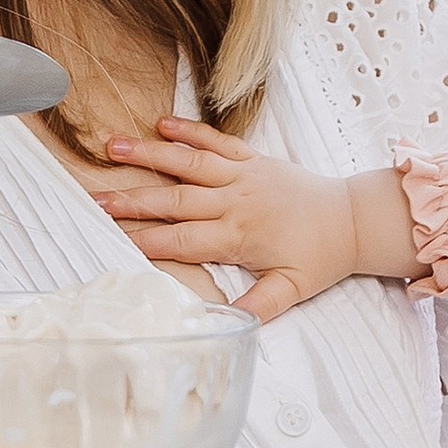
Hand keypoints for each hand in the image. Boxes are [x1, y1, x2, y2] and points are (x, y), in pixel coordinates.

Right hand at [86, 119, 416, 323]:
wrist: (353, 219)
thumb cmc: (320, 257)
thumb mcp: (293, 290)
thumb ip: (260, 306)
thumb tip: (229, 324)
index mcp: (239, 236)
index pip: (182, 240)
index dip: (146, 240)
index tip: (111, 239)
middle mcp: (236, 202)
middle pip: (175, 200)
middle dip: (132, 200)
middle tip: (94, 199)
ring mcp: (244, 176)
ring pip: (189, 162)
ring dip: (149, 154)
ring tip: (112, 146)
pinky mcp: (253, 159)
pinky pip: (217, 141)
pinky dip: (190, 131)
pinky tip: (161, 124)